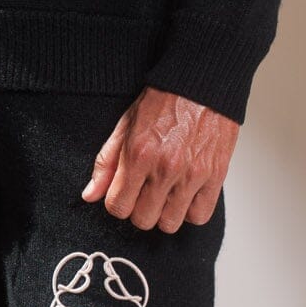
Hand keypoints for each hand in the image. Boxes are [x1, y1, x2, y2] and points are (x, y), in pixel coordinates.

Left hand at [80, 86, 236, 230]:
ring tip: (165, 193)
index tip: (123, 194)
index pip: (118, 207)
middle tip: (144, 192)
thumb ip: (106, 163)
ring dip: (164, 213)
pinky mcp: (215, 176)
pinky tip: (185, 194)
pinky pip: (200, 216)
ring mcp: (192, 174)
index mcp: (138, 154)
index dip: (117, 202)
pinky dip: (190, 211)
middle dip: (139, 209)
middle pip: (143, 220)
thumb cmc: (164, 100)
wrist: (202, 83)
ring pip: (170, 223)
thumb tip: (90, 195)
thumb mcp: (125, 125)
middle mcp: (165, 168)